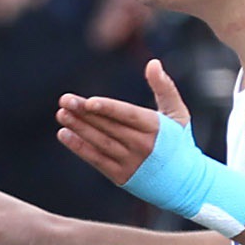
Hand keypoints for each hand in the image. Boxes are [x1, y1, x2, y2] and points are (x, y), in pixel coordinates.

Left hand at [53, 57, 190, 185]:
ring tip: (61, 114)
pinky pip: (96, 160)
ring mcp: (131, 162)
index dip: (108, 108)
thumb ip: (164, 87)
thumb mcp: (178, 113)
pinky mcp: (120, 176)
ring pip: (100, 143)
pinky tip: (64, 135)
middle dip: (85, 113)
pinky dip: (79, 148)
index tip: (88, 101)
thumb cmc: (178, 141)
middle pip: (109, 127)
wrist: (183, 182)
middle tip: (65, 100)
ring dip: (79, 128)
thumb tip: (153, 62)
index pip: (128, 115)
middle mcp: (142, 146)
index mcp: (156, 128)